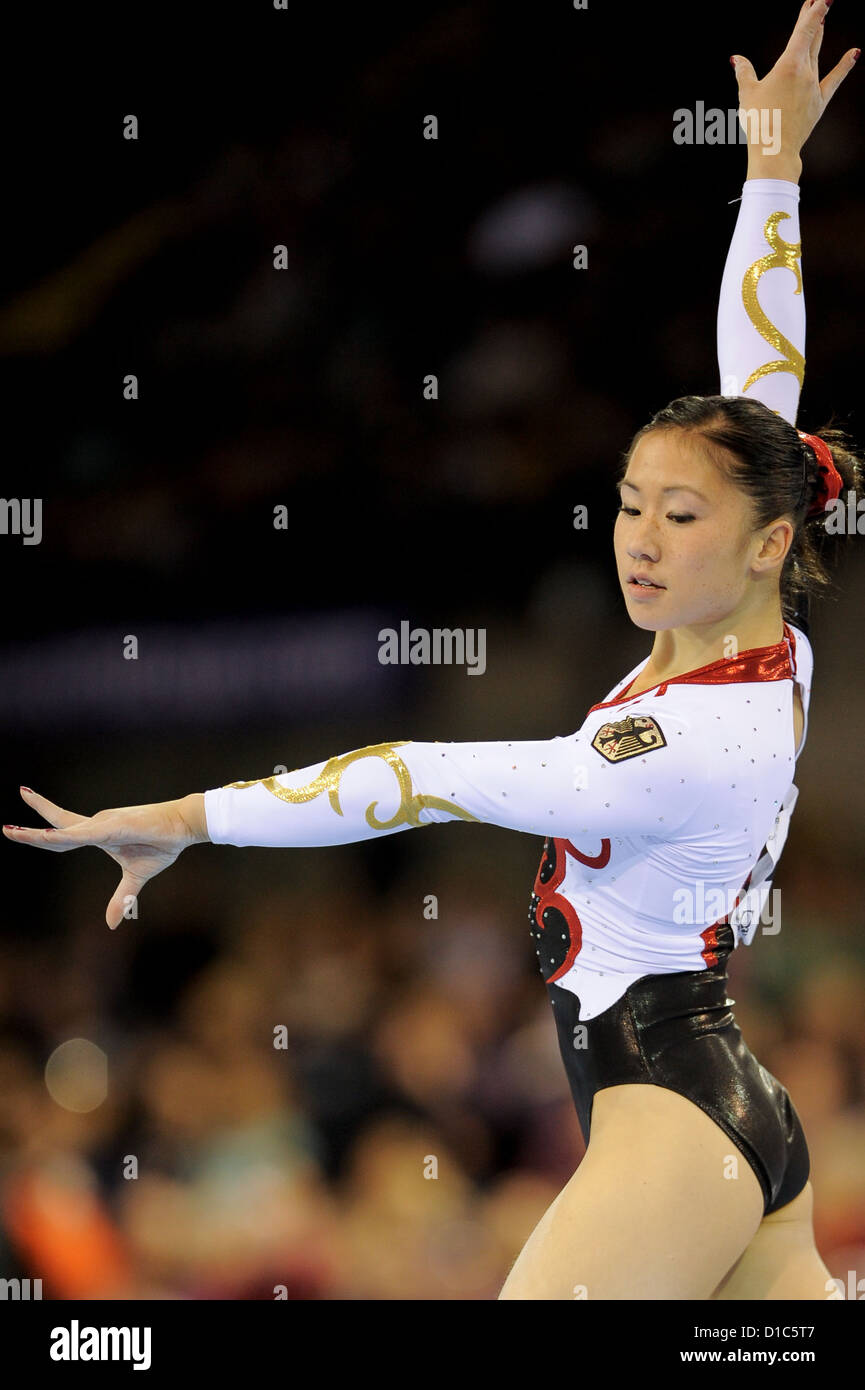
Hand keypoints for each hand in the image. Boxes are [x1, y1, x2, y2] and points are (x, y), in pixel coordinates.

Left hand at [3, 788, 208, 929]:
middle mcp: (97, 824)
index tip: (18, 828)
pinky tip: (47, 835)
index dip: (42, 833)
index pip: (64, 831)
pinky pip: (84, 832)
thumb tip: (111, 926)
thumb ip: (121, 898)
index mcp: (99, 834)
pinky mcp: (113, 825)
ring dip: (38, 835)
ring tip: (13, 832)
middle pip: (57, 827)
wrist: (184, 827)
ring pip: (64, 831)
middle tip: (4, 829)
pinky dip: (64, 834)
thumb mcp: (137, 877)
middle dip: (30, 832)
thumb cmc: (163, 844)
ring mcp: (103, 823)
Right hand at [732, 0, 858, 179]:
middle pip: (812, 38)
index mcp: (789, 65)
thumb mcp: (747, 94)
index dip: (812, 11)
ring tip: (823, 22)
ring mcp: (815, 86)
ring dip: (820, 37)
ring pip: (818, 55)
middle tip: (817, 2)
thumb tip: (737, 59)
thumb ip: (744, 72)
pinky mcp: (819, 101)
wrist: (775, 150)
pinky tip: (855, 52)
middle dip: (814, 19)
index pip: (804, 30)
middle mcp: (806, 72)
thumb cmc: (759, 122)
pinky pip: (835, 79)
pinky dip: (845, 65)